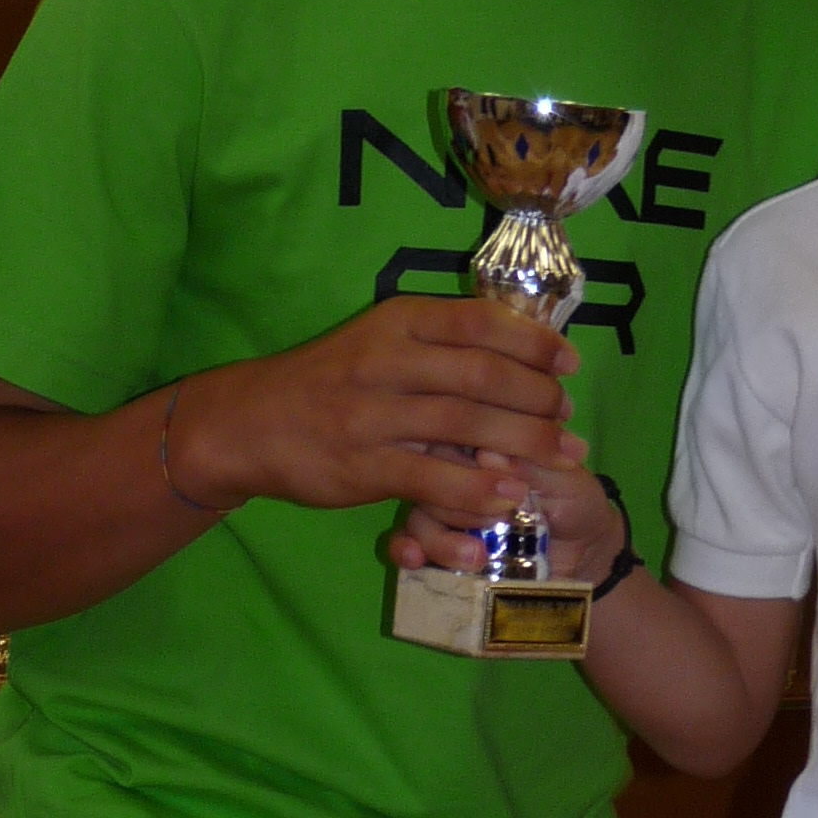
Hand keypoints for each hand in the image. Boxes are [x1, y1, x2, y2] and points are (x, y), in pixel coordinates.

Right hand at [163, 292, 578, 527]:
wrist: (247, 422)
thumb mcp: (376, 341)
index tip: (569, 363)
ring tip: (562, 456)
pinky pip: (433, 479)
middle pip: (484, 374)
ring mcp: (374, 414)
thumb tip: (510, 352)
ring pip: (467, 425)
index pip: (480, 322)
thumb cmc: (325, 383)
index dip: (533, 342)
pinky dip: (477, 489)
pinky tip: (510, 496)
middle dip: (538, 398)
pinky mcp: (363, 465)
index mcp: (397, 322)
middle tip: (570, 417)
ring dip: (525, 443)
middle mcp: (388, 360)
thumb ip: (435, 345)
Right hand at [383, 446, 626, 582]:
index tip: (504, 478)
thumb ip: (532, 463)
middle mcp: (454, 469)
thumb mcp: (565, 478)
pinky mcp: (435, 544)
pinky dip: (404, 549)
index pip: (455, 431)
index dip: (470, 455)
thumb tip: (487, 452)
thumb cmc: (574, 503)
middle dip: (458, 500)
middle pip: (425, 472)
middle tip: (501, 519)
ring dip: (438, 535)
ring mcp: (441, 508)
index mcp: (483, 441)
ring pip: (416, 512)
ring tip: (475, 556)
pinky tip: (415, 558)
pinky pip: (404, 542)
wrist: (583, 558)